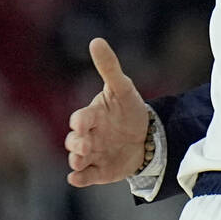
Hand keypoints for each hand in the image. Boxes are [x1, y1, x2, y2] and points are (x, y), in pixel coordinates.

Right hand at [65, 38, 149, 186]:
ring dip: (76, 160)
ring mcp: (91, 155)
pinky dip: (79, 179)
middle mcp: (87, 137)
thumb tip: (96, 40)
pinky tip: (77, 178)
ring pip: (76, 159)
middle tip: (85, 145)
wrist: (146, 137)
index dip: (80, 121)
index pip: (80, 119)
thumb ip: (109, 67)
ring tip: (80, 160)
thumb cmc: (128, 110)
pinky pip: (84, 177)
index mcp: (91, 116)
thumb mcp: (123, 88)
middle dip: (77, 143)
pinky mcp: (98, 171)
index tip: (84, 123)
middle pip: (74, 141)